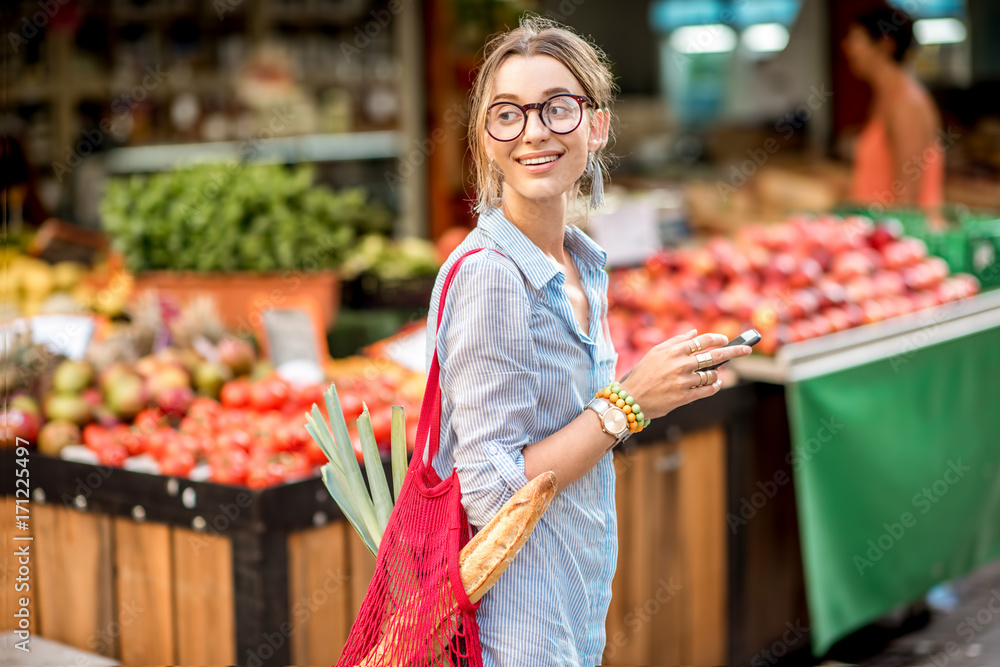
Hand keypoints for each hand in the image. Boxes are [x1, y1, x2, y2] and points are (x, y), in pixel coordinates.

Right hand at [618, 330, 751, 419]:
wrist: (631, 398)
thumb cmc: (642, 373)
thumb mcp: (655, 352)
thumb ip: (676, 341)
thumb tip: (694, 332)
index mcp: (674, 351)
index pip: (703, 341)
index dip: (717, 339)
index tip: (725, 340)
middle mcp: (681, 364)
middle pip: (714, 355)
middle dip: (734, 351)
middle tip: (746, 350)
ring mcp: (684, 381)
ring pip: (711, 375)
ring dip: (716, 374)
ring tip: (715, 374)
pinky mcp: (685, 396)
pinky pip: (708, 390)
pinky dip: (715, 386)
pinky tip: (716, 384)